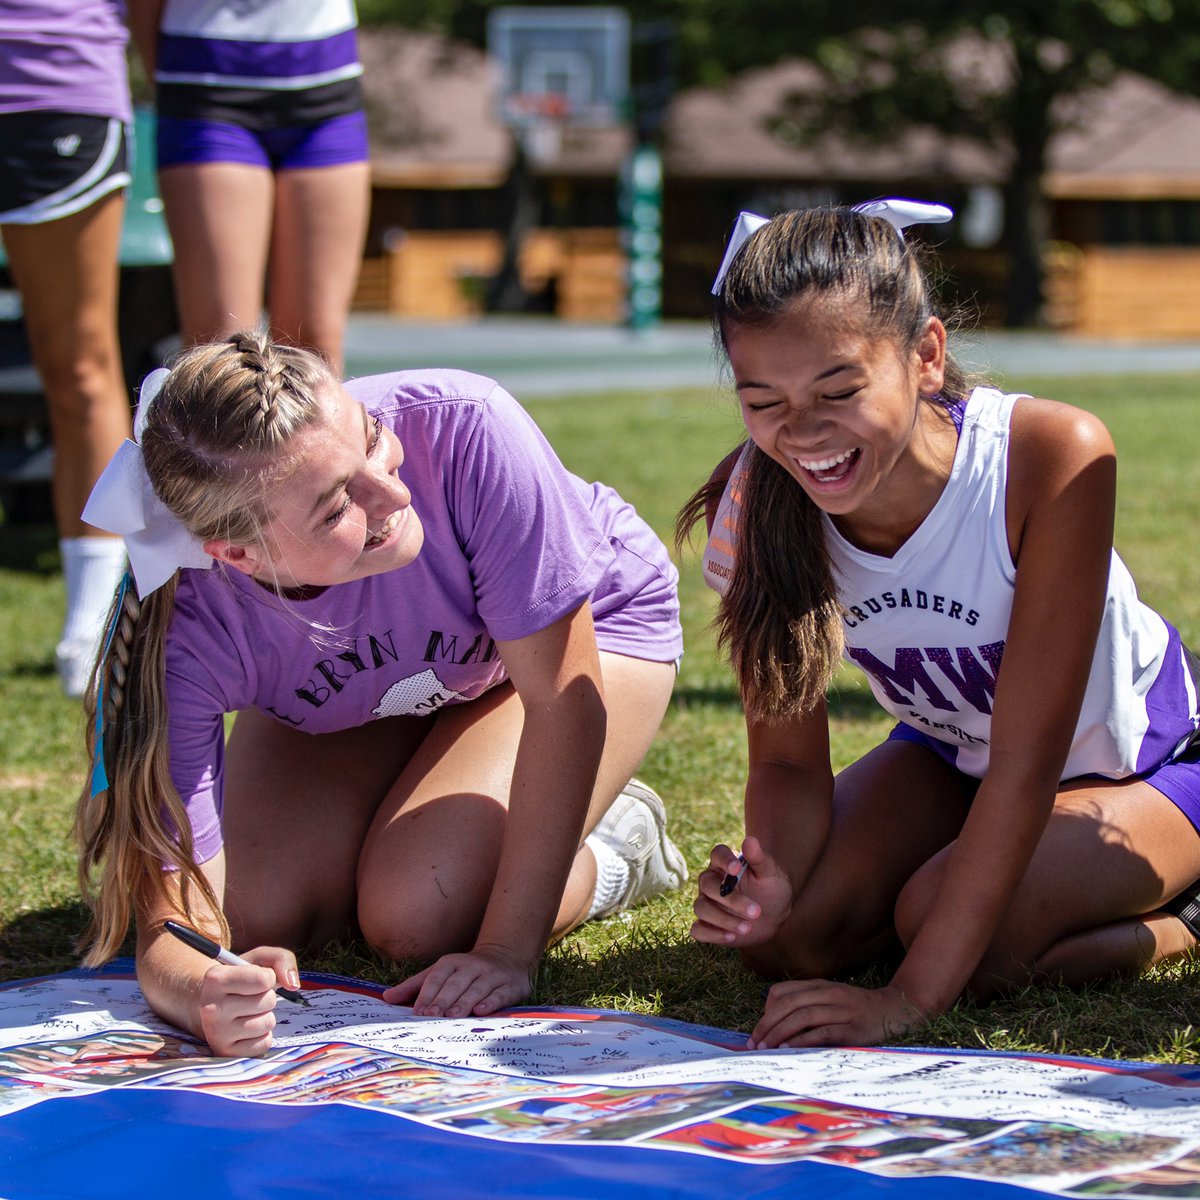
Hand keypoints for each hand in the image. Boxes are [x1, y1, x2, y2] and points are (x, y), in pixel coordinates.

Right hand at [195, 945, 297, 1056]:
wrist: (215, 1005)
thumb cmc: (241, 979)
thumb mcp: (259, 959)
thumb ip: (281, 959)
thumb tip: (293, 985)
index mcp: (215, 979)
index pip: (264, 979)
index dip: (268, 977)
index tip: (256, 979)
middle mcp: (210, 1007)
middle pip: (268, 1001)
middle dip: (267, 997)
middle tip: (250, 998)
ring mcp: (216, 1033)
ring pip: (267, 1023)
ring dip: (265, 1016)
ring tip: (248, 1013)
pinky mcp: (225, 1053)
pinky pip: (264, 1043)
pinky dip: (262, 1036)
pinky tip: (247, 1030)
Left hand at [381, 944, 533, 1016]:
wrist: (506, 956)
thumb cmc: (465, 971)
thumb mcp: (440, 972)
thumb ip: (415, 986)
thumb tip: (386, 999)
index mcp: (452, 962)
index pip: (437, 978)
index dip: (427, 994)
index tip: (417, 1012)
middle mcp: (472, 966)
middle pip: (455, 984)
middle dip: (443, 1000)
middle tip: (432, 1017)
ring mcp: (492, 975)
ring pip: (476, 989)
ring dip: (464, 1002)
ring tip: (452, 1016)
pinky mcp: (509, 985)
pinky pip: (499, 994)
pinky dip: (491, 1002)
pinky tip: (481, 1011)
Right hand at [690, 836, 793, 947]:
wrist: (774, 917)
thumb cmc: (772, 890)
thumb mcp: (771, 874)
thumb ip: (760, 858)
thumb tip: (750, 840)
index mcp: (725, 864)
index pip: (717, 854)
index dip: (724, 860)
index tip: (736, 869)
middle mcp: (711, 881)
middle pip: (707, 884)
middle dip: (731, 899)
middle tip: (756, 911)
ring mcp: (706, 903)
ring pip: (701, 907)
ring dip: (723, 919)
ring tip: (748, 928)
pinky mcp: (707, 925)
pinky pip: (698, 930)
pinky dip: (712, 935)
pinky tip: (731, 938)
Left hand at [749, 980, 926, 1049]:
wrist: (893, 1009)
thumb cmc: (855, 1008)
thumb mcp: (829, 998)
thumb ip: (806, 1005)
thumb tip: (776, 1025)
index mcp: (818, 985)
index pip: (782, 992)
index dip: (765, 1011)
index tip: (757, 1031)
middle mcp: (828, 993)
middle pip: (788, 1004)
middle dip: (767, 1024)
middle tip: (755, 1044)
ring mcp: (841, 1010)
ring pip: (803, 1016)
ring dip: (780, 1032)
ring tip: (767, 1049)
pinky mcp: (852, 1028)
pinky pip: (823, 1032)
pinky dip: (803, 1039)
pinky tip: (790, 1048)